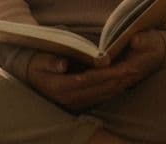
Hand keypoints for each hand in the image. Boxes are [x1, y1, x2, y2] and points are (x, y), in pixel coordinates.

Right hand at [24, 32, 165, 111]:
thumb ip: (50, 62)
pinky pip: (101, 97)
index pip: (90, 80)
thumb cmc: (35, 65)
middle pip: (100, 89)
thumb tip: (62, 64)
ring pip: (103, 94)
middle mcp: (70, 99)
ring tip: (134, 73)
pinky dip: (114, 89)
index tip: (123, 67)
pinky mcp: (80, 104)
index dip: (108, 74)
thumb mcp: (38, 61)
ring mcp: (76, 103)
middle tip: (136, 68)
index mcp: (61, 87)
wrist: (29, 78)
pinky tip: (124, 82)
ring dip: (120, 85)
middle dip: (120, 79)